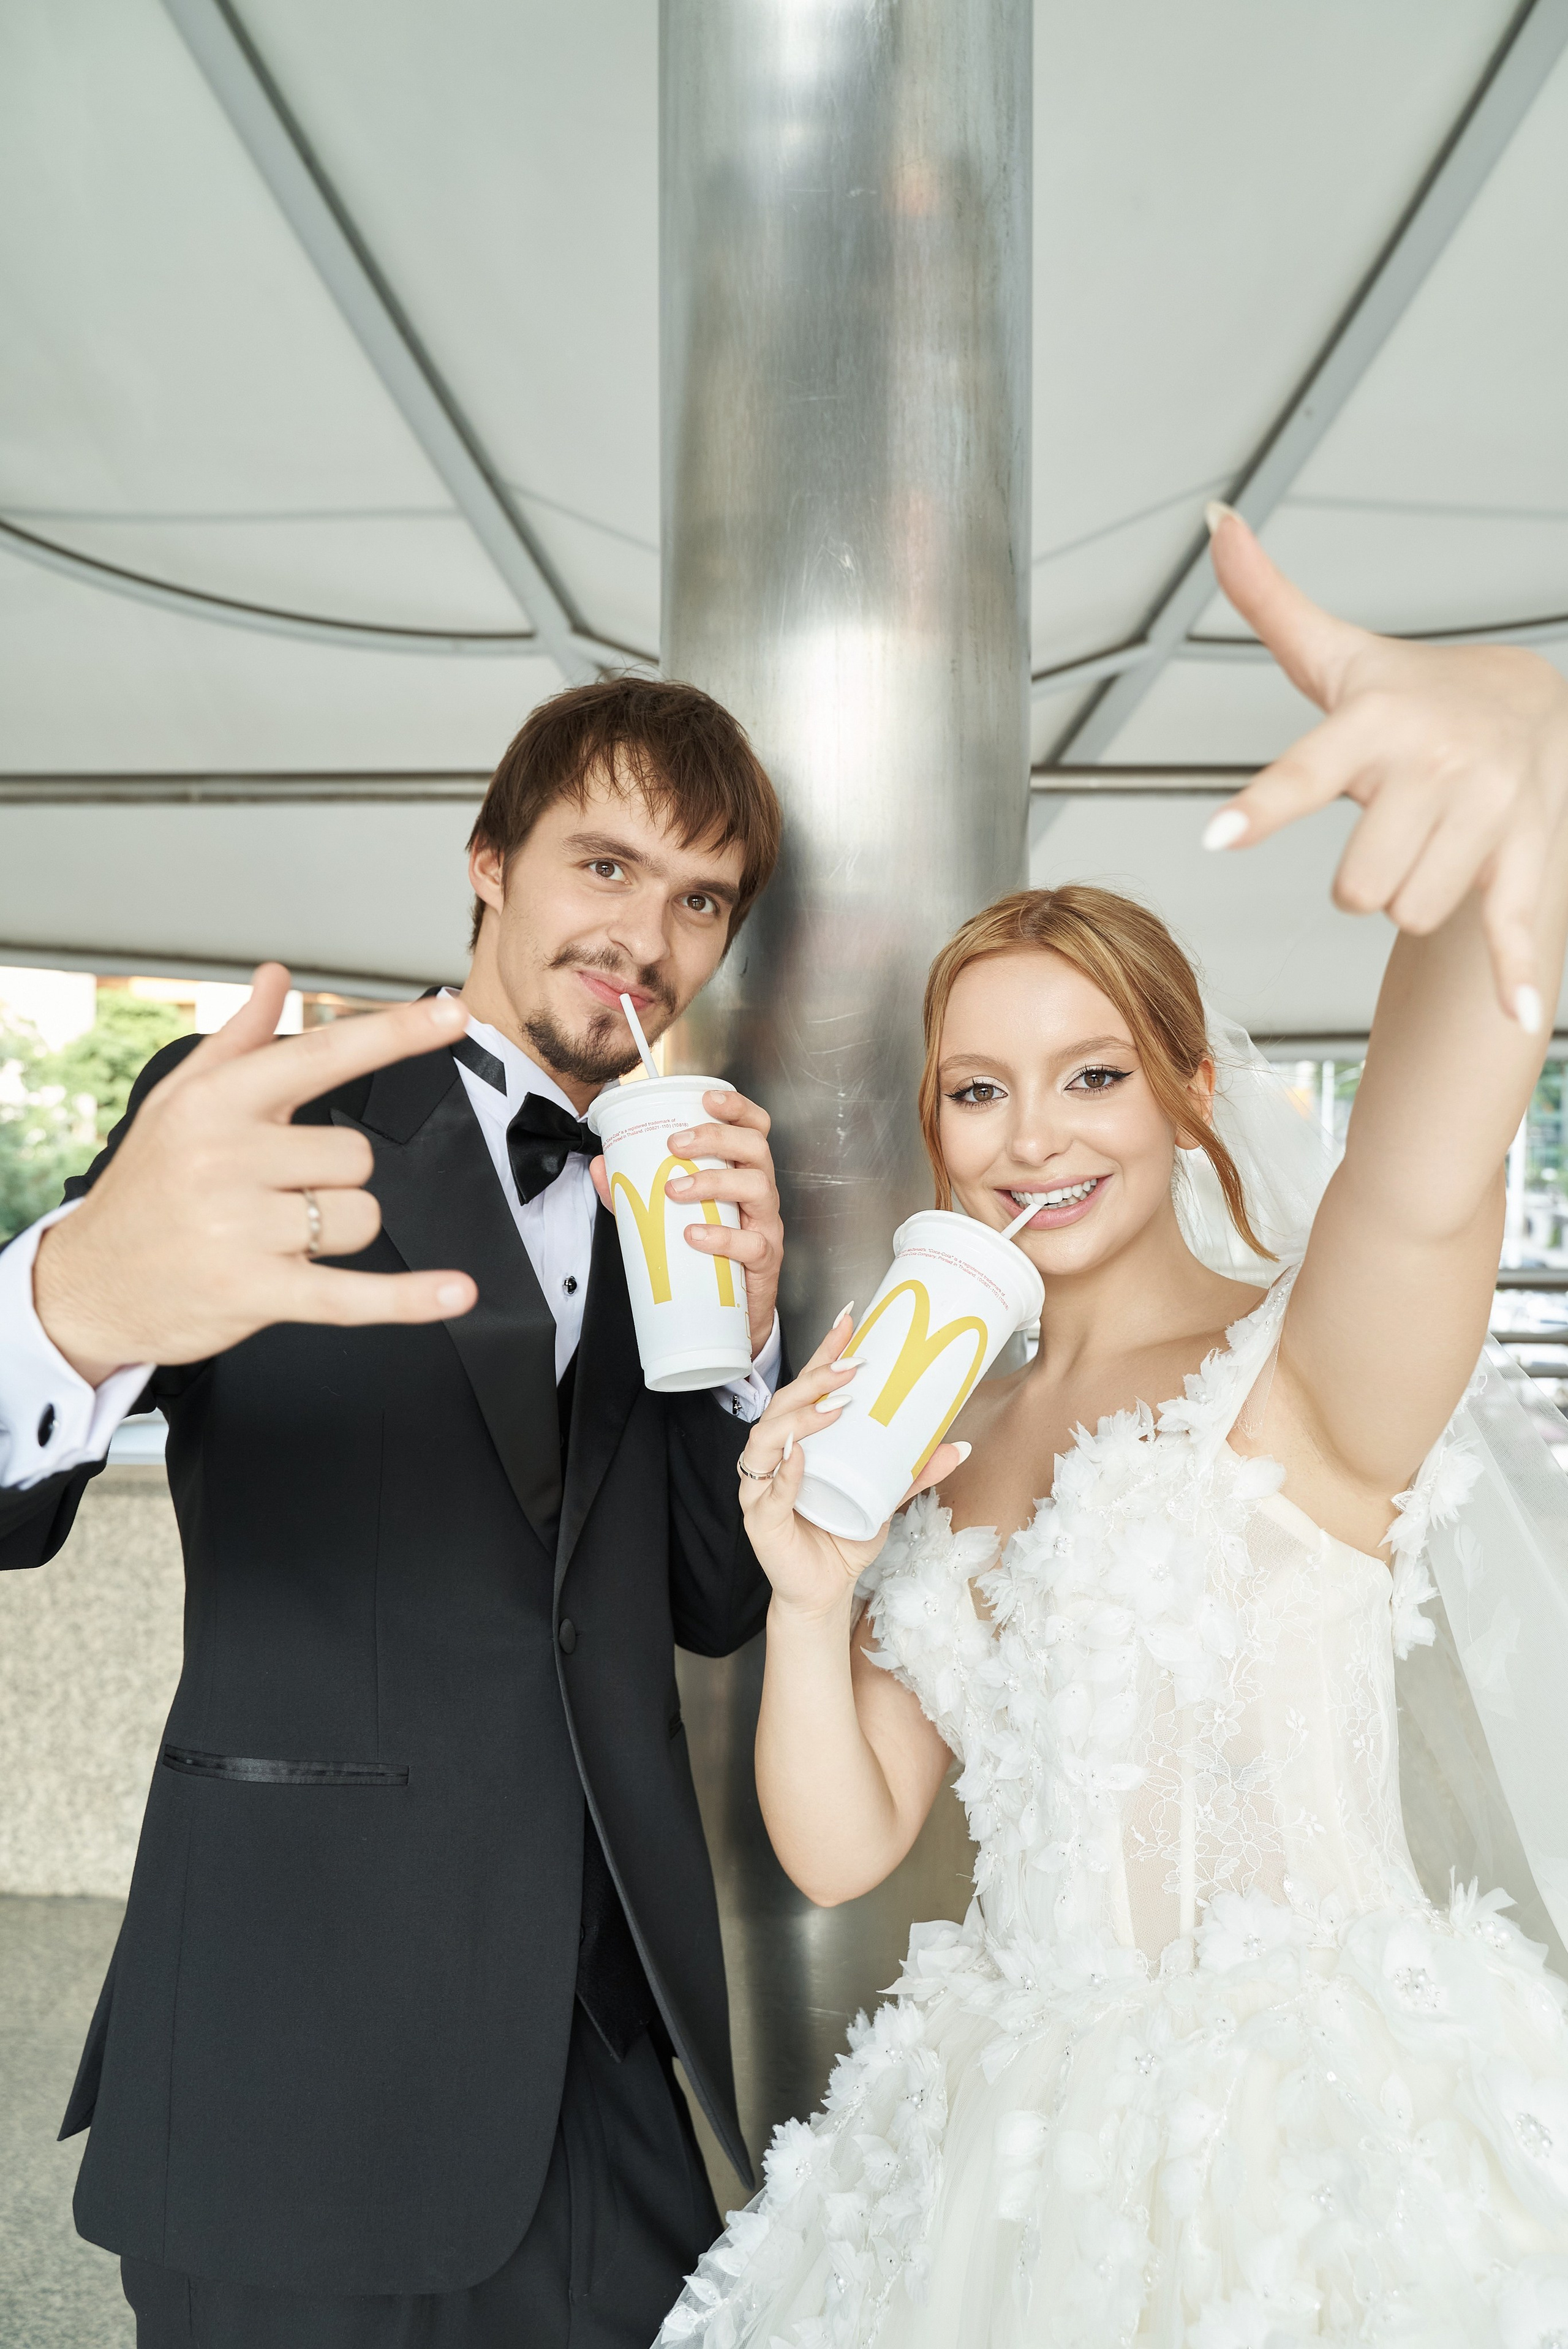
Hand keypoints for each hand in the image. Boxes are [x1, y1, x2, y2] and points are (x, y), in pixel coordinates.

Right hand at [33, 967, 477, 1383]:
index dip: (395, 1035)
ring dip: (335, 1231)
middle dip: (333, 1178)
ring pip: (360, 1215)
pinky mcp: (255, 1292)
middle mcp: (227, 1158)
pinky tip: (454, 1292)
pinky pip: (353, 1292)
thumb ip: (240, 1040)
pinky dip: (408, 1299)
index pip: (323, 1055)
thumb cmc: (146, 1188)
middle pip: (355, 1155)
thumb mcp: (179, 1101)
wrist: (88, 1282)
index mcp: (216, 1103)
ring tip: (275, 1235)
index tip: (452, 1017)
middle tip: (276, 1192)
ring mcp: (241, 1228)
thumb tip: (276, 979)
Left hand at [590, 1086, 782, 1356]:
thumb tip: (601, 1166)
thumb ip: (636, 1191)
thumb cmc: (708, 1254)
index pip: (754, 1128)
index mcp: (742, 1173)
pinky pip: (752, 1243)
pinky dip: (722, 1236)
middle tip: (676, 1144)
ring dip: (713, 1181)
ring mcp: (766, 1225)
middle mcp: (760, 1193)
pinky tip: (694, 1235)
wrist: (732, 1315)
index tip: (706, 1098)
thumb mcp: (670, 1215)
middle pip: (756, 1148)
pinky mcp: (765, 1260)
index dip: (737, 1107)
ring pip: (756, 1188)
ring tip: (675, 1190)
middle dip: (717, 1137)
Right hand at [733, 1310, 964, 1619]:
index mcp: (801, 1441)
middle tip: (853, 1367)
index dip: (825, 1352)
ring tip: (834, 1407)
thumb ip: (915, 1473)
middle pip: (783, 1404)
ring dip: (799, 1417)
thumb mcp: (885, 1499)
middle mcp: (776, 1456)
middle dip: (816, 1380)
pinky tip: (799, 1456)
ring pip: (766, 1439)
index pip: (808, 1387)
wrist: (825, 1591)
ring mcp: (762, 1486)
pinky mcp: (759, 1520)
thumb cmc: (843, 1537)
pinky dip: (783, 1473)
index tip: (849, 1320)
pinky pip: (765, 1491)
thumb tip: (959, 1445)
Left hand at [1204, 504, 1567, 1028]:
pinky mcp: (1526, 855)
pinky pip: (1507, 924)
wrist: (1534, 700)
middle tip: (1384, 828)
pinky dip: (1512, 973)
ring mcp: (1489, 813)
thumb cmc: (1412, 692)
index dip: (1263, 806)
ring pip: (1407, 910)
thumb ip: (1268, 601)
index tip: (1219, 837)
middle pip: (1357, 885)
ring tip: (1427, 839)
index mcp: (1378, 720)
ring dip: (1407, 894)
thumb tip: (1218, 524)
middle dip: (1360, 875)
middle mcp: (1438, 764)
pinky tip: (1513, 1014)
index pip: (1307, 770)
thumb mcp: (1336, 652)